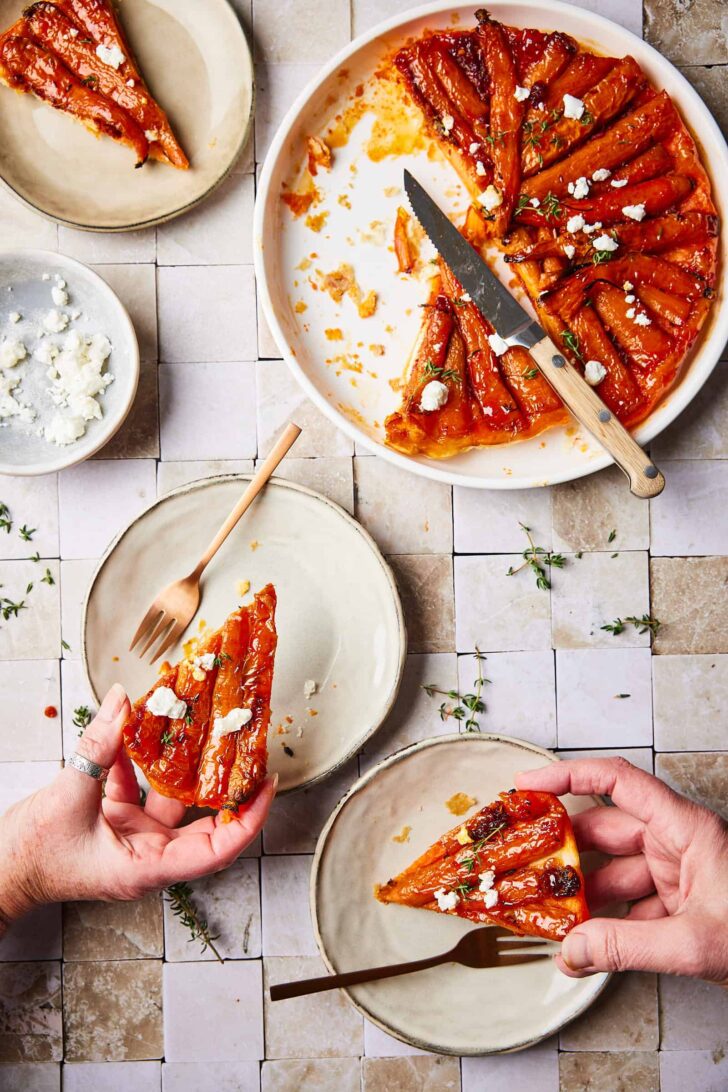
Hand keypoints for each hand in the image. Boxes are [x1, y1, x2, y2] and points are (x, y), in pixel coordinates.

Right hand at [0, 684, 275, 926]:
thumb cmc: (31, 857)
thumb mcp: (68, 794)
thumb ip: (100, 744)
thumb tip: (122, 700)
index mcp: (146, 867)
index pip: (216, 849)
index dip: (248, 818)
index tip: (266, 785)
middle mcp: (148, 856)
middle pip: (202, 821)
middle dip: (223, 783)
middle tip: (244, 746)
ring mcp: (133, 839)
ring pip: (170, 798)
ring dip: (179, 763)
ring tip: (198, 725)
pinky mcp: (114, 823)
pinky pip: (137, 789)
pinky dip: (138, 760)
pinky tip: (137, 727)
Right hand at [516, 757, 727, 983]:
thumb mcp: (696, 942)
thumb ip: (627, 947)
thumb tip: (572, 950)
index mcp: (686, 829)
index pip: (618, 782)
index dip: (569, 776)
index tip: (529, 784)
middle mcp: (680, 843)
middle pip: (607, 830)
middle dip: (566, 850)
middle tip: (524, 863)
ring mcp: (680, 874)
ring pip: (615, 871)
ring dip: (582, 896)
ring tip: (547, 916)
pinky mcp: (681, 905)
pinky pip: (631, 905)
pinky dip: (605, 925)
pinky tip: (583, 948)